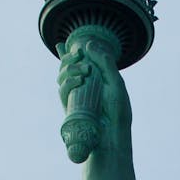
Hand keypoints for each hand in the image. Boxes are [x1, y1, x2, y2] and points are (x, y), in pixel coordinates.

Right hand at [56, 35, 132, 154]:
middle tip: (79, 53)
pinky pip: (62, 89)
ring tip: (85, 70)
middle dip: (70, 57)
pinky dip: (69, 81)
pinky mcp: (68, 107)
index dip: (68, 54)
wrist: (112, 136)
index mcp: (94, 80)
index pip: (78, 63)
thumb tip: (88, 44)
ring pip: (62, 75)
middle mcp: (82, 87)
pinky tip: (79, 80)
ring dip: (70, 68)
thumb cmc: (117, 112)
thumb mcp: (115, 83)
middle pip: (67, 66)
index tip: (64, 44)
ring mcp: (74, 96)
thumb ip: (105, 62)